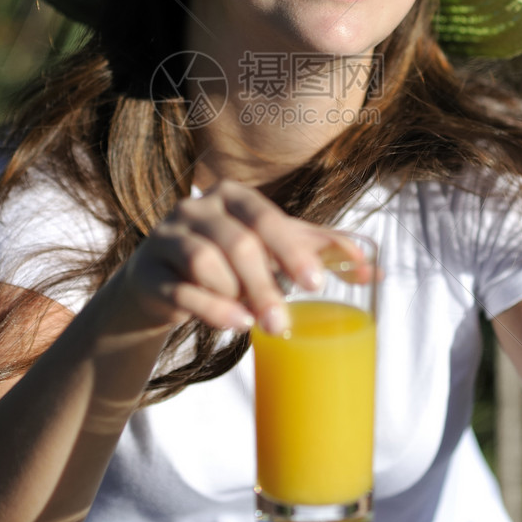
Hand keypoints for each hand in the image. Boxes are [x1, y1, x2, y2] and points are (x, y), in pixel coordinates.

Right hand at [119, 179, 360, 335]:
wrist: (160, 283)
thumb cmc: (226, 262)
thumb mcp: (270, 250)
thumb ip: (317, 251)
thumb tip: (374, 269)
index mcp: (232, 197)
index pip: (266, 217)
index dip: (292, 249)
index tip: (318, 284)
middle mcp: (197, 208)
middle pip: (238, 242)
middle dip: (266, 285)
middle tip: (285, 324)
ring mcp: (167, 236)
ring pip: (205, 261)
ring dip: (236, 295)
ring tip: (255, 321)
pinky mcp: (147, 271)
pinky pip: (179, 289)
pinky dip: (209, 308)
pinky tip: (233, 324)